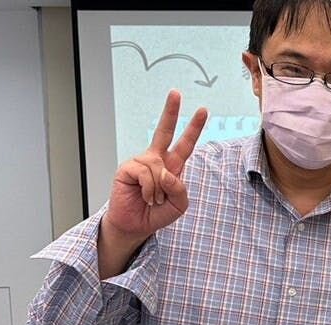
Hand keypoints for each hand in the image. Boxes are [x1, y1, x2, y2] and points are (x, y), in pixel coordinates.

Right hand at [104, 89, 206, 244]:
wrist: (136, 226)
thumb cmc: (157, 213)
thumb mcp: (179, 205)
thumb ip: (180, 189)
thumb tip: (167, 172)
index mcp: (172, 165)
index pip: (185, 143)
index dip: (194, 128)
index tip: (203, 110)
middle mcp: (156, 159)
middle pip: (165, 131)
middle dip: (171, 111)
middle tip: (176, 93)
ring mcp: (141, 162)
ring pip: (159, 168)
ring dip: (159, 190)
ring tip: (153, 199)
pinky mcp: (127, 168)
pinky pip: (147, 174)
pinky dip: (149, 190)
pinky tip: (143, 197)